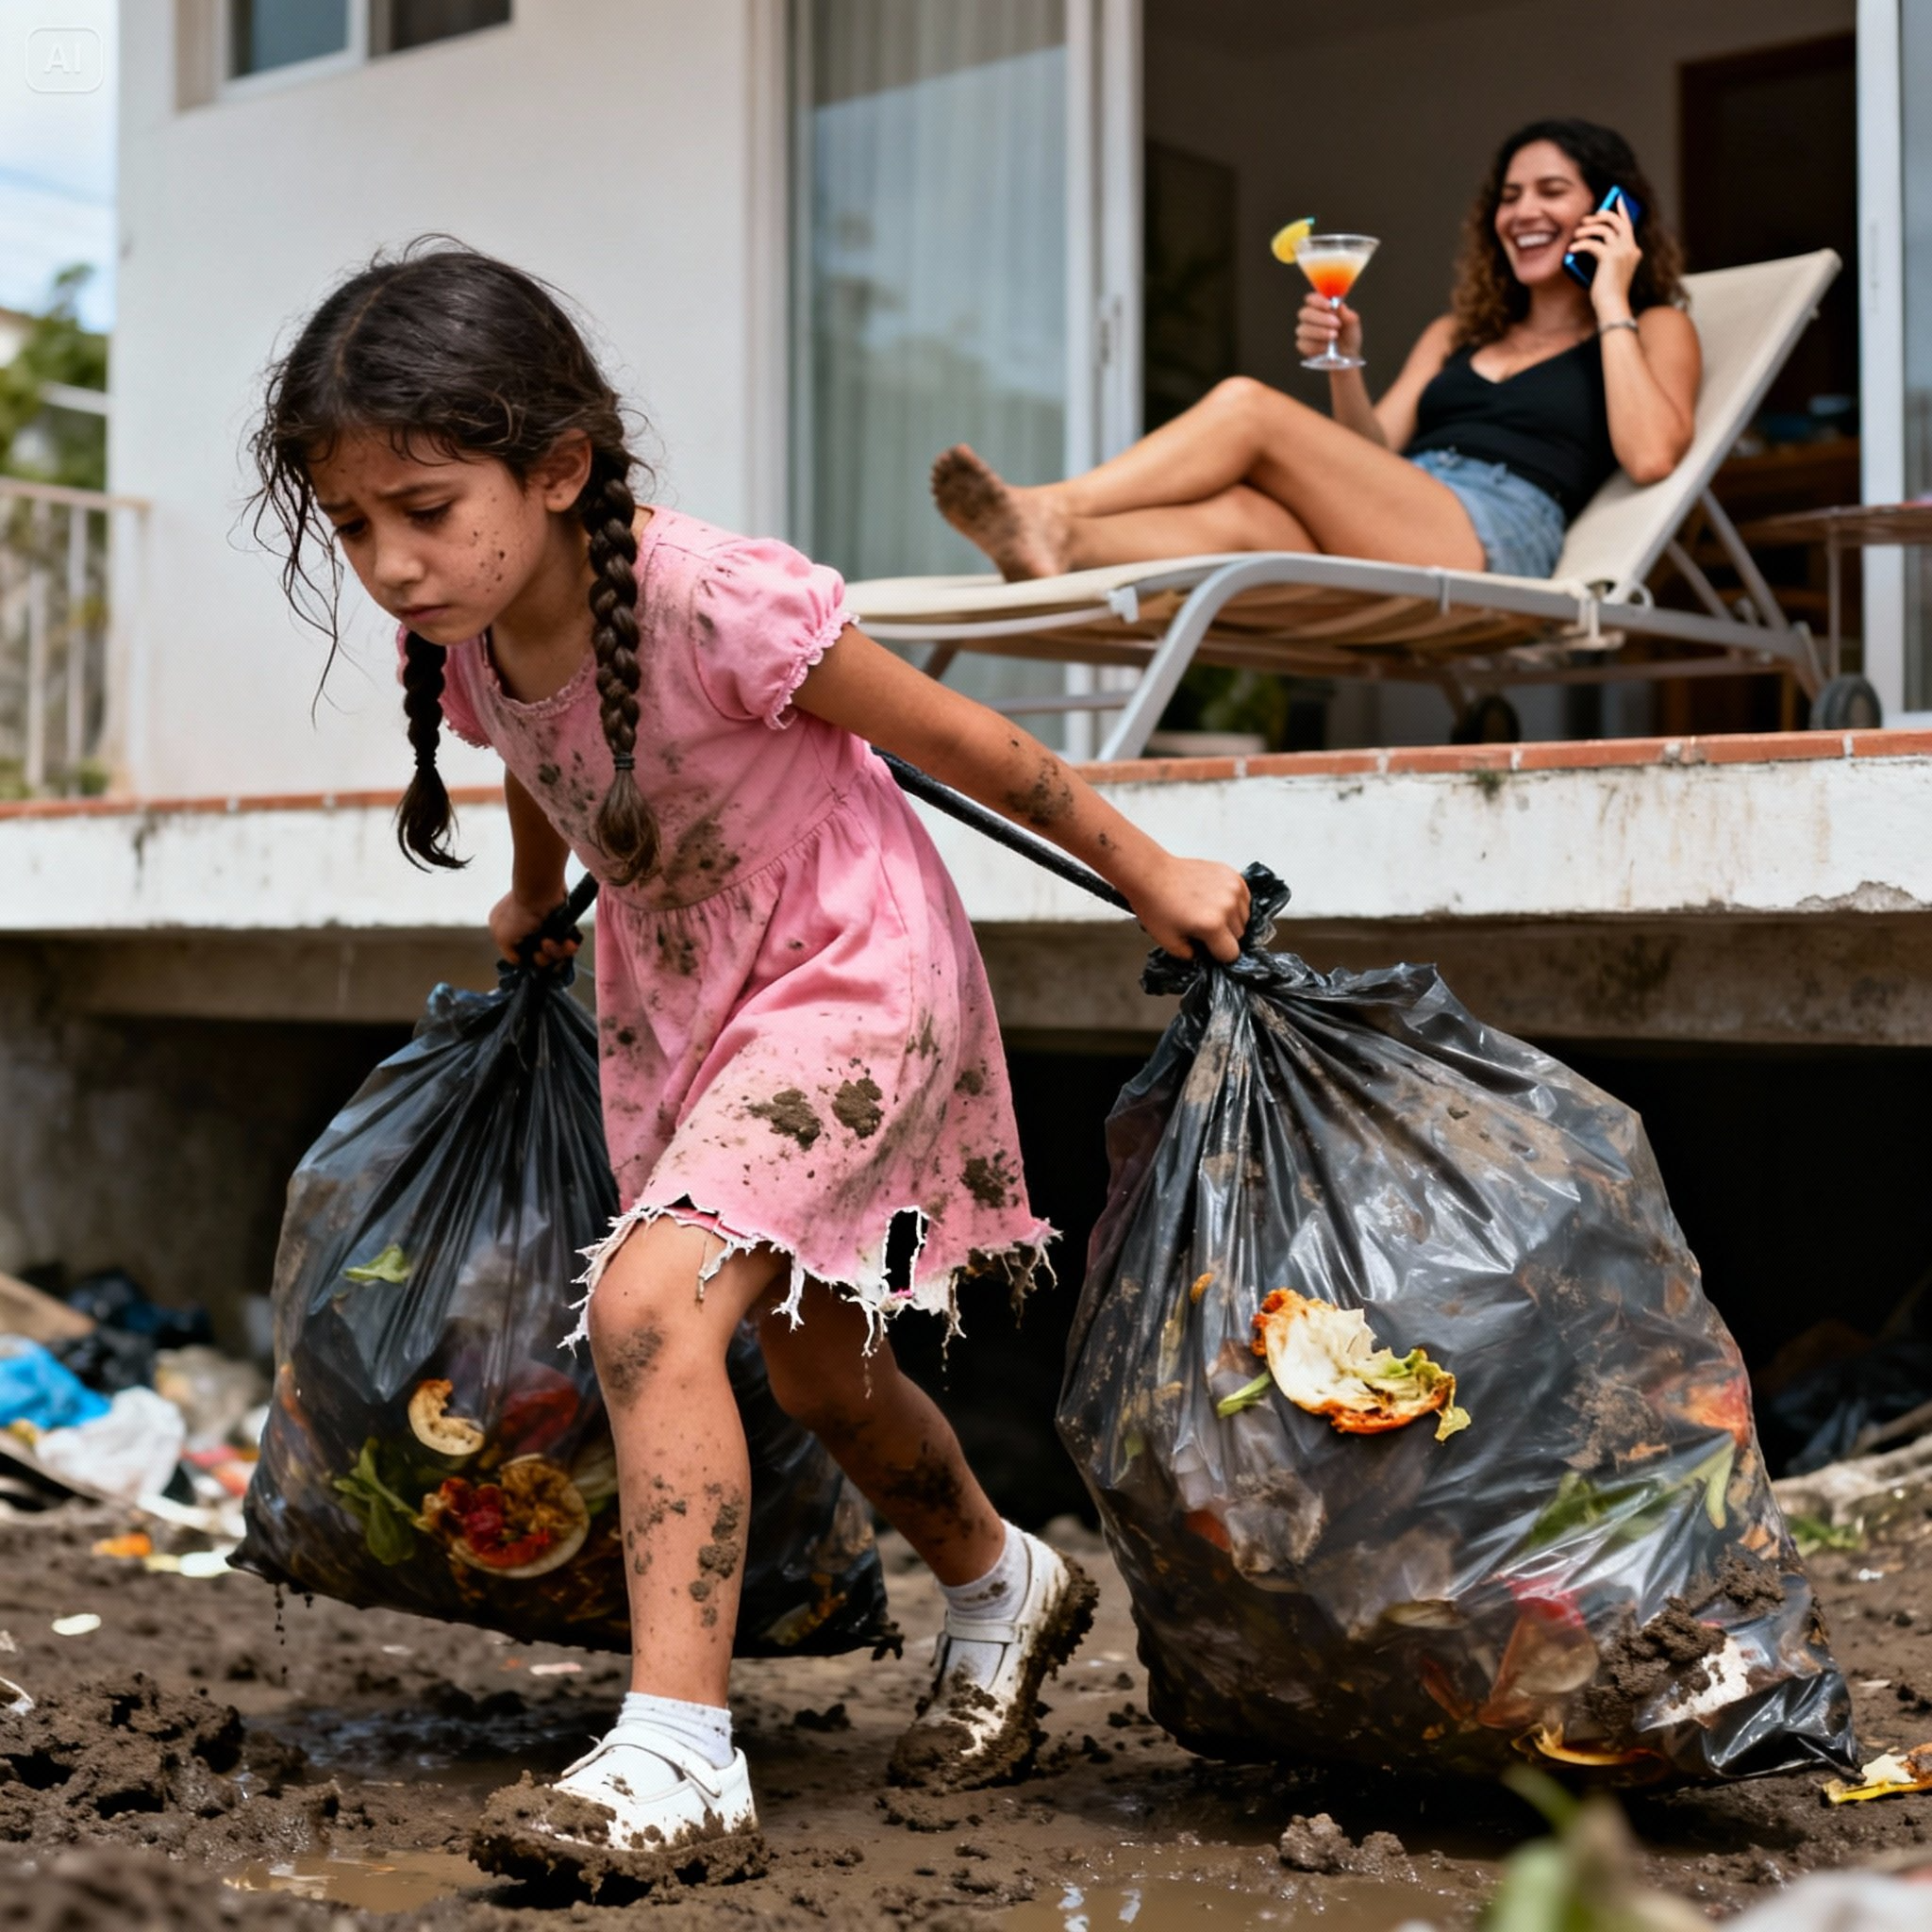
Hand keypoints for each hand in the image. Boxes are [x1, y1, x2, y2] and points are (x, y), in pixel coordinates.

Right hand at [490, 887, 579, 967]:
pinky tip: (568, 943)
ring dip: (554, 951)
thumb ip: (508, 954)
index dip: (529, 960)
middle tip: (544, 945)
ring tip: (551, 941)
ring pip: (554, 953)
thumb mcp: (501, 937)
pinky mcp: (561, 926)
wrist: (542, 892)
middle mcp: (526, 930)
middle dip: (543, 957)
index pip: (521, 955)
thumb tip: (521, 961)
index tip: (533, 958)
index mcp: (507, 931)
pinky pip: (567, 945)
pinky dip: (568, 947)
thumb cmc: (519, 912)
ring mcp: (544, 928)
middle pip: (539, 957)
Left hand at [1128, 857, 1251, 964]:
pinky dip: (1234, 903)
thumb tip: (1203, 956)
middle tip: (1203, 928)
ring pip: (1244, 917)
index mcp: (1212, 925)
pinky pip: (1244, 898)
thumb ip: (1191, 956)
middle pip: (1239, 935)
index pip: (1231, 953)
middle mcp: (1227, 905)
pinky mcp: (1232, 874)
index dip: (1218, 954)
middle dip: (1224, 937)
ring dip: (1231, 919)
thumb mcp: (1169, 942)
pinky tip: (1216, 901)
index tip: (1208, 948)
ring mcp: (1232, 887)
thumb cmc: (1156, 905)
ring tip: (1208, 912)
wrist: (1152, 875)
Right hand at [1296, 291, 1361, 363]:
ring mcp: (1305, 332)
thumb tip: (1339, 306)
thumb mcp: (1353, 324)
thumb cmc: (1348, 336)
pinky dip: (1315, 346)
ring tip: (1334, 336)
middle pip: (1305, 313)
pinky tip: (1326, 348)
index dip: (1317, 301)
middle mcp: (1310, 318)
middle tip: (1336, 324)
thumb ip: (1347, 315)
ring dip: (1319, 332)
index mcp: (1320, 307)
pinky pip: (1303, 344)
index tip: (1329, 306)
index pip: (1311, 299)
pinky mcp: (1303, 345)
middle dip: (1321, 318)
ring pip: (1303, 329)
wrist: (1347, 356)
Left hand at [1569, 199, 1641, 320]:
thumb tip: (1590, 244)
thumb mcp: (1610, 272)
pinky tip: (1572, 249)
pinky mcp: (1610, 258)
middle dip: (1601, 216)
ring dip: (1587, 230)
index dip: (1622, 210)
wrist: (1612, 307)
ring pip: (1604, 229)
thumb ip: (1608, 256)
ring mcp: (1622, 252)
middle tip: (1586, 220)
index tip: (1615, 198)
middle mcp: (1630, 248)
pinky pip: (1592, 244)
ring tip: (1576, 235)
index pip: (1628, 224)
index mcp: (1633, 251)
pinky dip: (1580, 244)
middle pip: (1617, 221)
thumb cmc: (1608, 293)